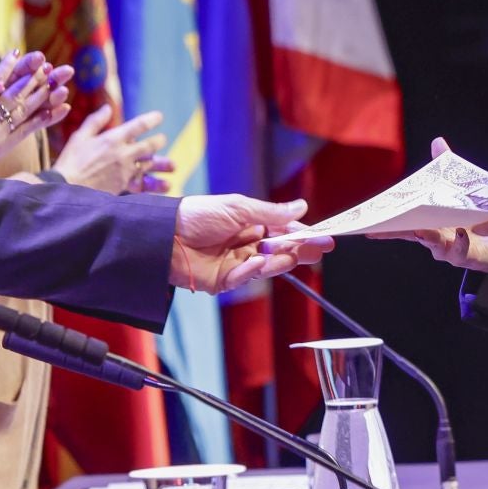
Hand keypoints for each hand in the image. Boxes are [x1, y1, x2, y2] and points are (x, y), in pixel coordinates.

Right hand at [54, 105, 174, 193]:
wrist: (66, 189)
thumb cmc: (70, 161)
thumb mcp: (80, 137)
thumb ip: (95, 121)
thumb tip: (107, 108)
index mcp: (113, 139)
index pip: (139, 125)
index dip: (152, 119)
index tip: (159, 117)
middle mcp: (123, 154)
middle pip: (149, 146)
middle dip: (158, 141)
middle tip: (162, 139)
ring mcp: (126, 171)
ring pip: (149, 165)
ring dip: (160, 164)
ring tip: (171, 165)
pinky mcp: (124, 186)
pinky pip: (144, 184)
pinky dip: (155, 185)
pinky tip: (166, 185)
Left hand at [171, 195, 334, 293]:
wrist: (163, 234)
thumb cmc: (198, 214)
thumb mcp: (238, 207)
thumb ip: (271, 212)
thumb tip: (302, 207)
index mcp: (250, 225)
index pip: (284, 231)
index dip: (303, 234)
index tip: (324, 237)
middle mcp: (246, 245)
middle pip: (280, 252)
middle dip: (300, 251)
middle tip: (319, 250)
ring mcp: (236, 264)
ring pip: (267, 267)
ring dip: (279, 261)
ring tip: (290, 254)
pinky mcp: (223, 281)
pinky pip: (244, 279)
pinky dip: (251, 272)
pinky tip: (255, 262)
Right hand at [369, 138, 487, 270]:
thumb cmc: (467, 215)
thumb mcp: (456, 187)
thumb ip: (445, 165)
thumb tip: (437, 141)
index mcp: (425, 220)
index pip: (402, 222)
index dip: (384, 224)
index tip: (367, 224)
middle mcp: (431, 235)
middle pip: (410, 234)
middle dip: (397, 231)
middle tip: (384, 226)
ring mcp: (446, 246)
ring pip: (433, 244)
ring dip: (428, 237)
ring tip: (422, 231)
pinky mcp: (463, 253)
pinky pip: (459, 251)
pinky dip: (459, 243)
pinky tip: (461, 234)